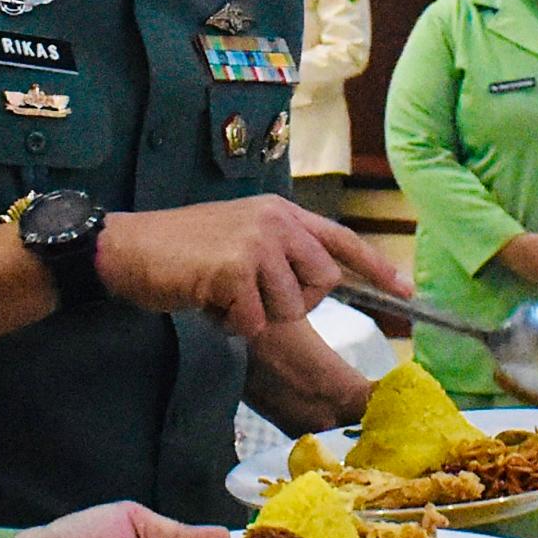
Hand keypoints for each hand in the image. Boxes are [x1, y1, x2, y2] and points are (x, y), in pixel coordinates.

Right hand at [94, 197, 407, 339]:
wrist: (129, 250)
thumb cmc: (181, 253)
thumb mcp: (239, 240)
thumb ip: (278, 254)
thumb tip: (318, 285)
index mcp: (280, 213)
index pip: (340, 240)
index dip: (377, 267)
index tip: (407, 290)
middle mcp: (276, 221)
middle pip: (322, 284)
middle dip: (292, 305)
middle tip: (250, 296)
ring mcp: (256, 242)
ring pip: (291, 308)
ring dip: (257, 316)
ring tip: (223, 296)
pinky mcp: (235, 268)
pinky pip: (255, 322)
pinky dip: (232, 325)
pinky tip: (208, 302)